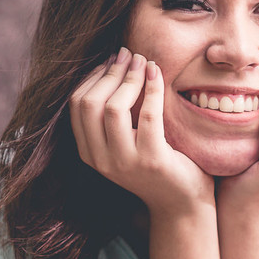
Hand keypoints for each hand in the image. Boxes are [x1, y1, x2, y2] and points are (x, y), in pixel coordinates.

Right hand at [70, 48, 214, 214]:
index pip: (77, 105)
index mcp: (89, 152)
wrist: (181, 204)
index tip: (112, 61)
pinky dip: (152, 87)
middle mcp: (101, 160)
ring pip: (114, 108)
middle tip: (129, 55)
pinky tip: (158, 73)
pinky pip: (149, 115)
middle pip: (90, 103)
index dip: (93, 77)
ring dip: (130, 78)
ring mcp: (125, 162)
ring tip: (144, 61)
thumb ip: (113, 116)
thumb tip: (113, 64)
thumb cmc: (156, 165)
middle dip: (110, 72)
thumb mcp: (125, 142)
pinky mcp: (152, 161)